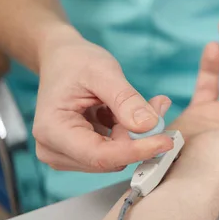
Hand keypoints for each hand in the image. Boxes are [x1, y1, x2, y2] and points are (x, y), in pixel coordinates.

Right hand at [33, 27, 172, 171]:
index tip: (166, 141)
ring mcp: (67, 155)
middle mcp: (55, 150)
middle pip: (110, 159)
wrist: (61, 60)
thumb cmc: (75, 62)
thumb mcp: (102, 72)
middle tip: (159, 106)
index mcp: (52, 131)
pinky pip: (116, 151)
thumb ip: (126, 100)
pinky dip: (130, 133)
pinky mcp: (82, 154)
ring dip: (136, 134)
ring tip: (145, 103)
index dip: (136, 151)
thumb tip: (149, 126)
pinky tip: (131, 111)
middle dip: (140, 138)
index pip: (100, 156)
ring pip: (117, 156)